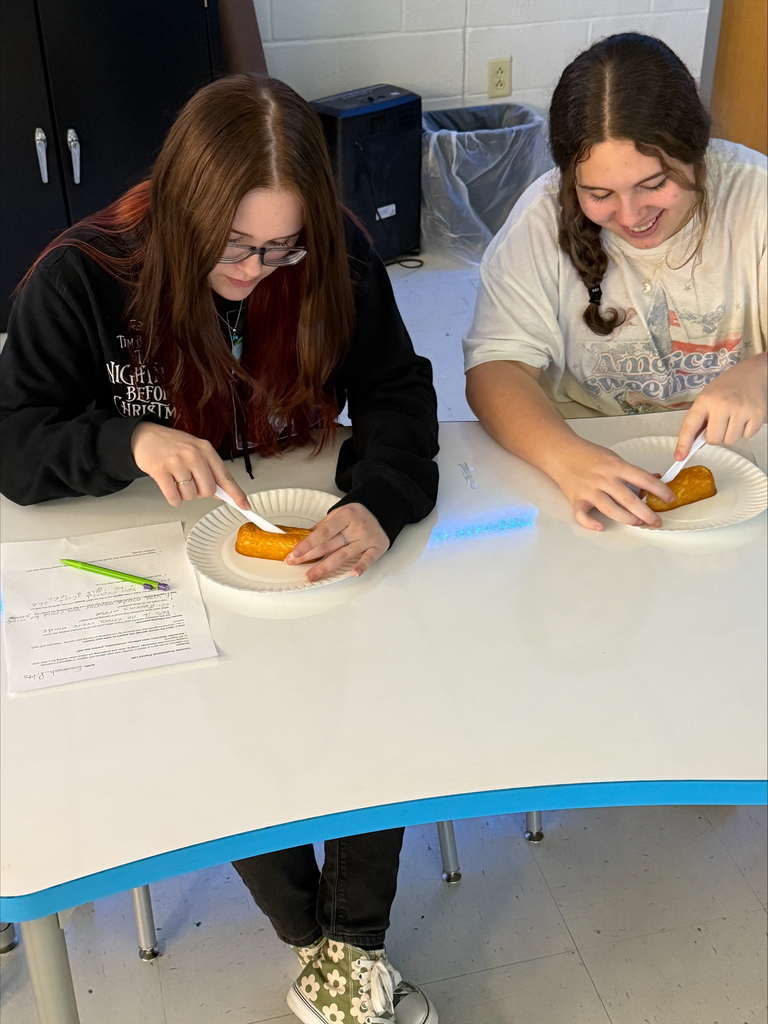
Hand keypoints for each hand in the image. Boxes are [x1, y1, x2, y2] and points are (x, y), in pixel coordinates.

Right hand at [131, 422, 248, 508]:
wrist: (145, 435)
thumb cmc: (172, 444)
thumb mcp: (195, 450)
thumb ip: (209, 469)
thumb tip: (222, 493)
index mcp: (206, 449)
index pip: (225, 476)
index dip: (236, 494)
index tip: (244, 505)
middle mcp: (193, 455)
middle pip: (208, 490)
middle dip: (200, 493)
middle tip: (190, 483)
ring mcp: (177, 462)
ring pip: (190, 495)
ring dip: (184, 494)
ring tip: (177, 479)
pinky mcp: (160, 471)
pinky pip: (174, 497)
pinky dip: (174, 498)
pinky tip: (170, 486)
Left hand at [285, 502, 389, 581]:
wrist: (383, 509)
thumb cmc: (357, 514)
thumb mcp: (339, 514)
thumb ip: (324, 527)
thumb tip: (304, 540)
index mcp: (345, 516)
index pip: (322, 532)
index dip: (307, 544)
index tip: (294, 553)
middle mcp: (356, 528)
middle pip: (329, 545)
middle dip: (310, 556)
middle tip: (294, 564)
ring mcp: (367, 539)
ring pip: (344, 555)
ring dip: (326, 567)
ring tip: (311, 576)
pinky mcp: (378, 547)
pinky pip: (369, 559)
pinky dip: (361, 566)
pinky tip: (353, 574)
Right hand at [550, 438, 674, 530]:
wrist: (561, 452)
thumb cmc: (588, 455)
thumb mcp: (613, 457)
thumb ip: (632, 471)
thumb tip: (655, 479)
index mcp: (616, 466)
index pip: (643, 479)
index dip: (659, 490)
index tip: (669, 498)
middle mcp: (604, 479)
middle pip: (629, 498)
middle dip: (646, 512)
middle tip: (656, 521)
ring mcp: (590, 490)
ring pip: (610, 508)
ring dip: (626, 518)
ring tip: (637, 523)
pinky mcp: (576, 499)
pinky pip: (582, 515)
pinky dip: (590, 522)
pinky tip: (600, 526)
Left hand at [675, 352, 766, 459]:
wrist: (752, 373)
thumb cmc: (726, 387)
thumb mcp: (706, 398)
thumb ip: (699, 420)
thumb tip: (694, 444)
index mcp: (705, 400)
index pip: (690, 426)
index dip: (684, 443)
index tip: (680, 456)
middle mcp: (722, 404)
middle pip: (713, 439)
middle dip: (715, 435)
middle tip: (720, 422)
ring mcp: (741, 409)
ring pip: (730, 440)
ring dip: (730, 434)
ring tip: (733, 417)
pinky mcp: (757, 414)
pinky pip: (747, 436)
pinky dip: (745, 430)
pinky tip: (744, 417)